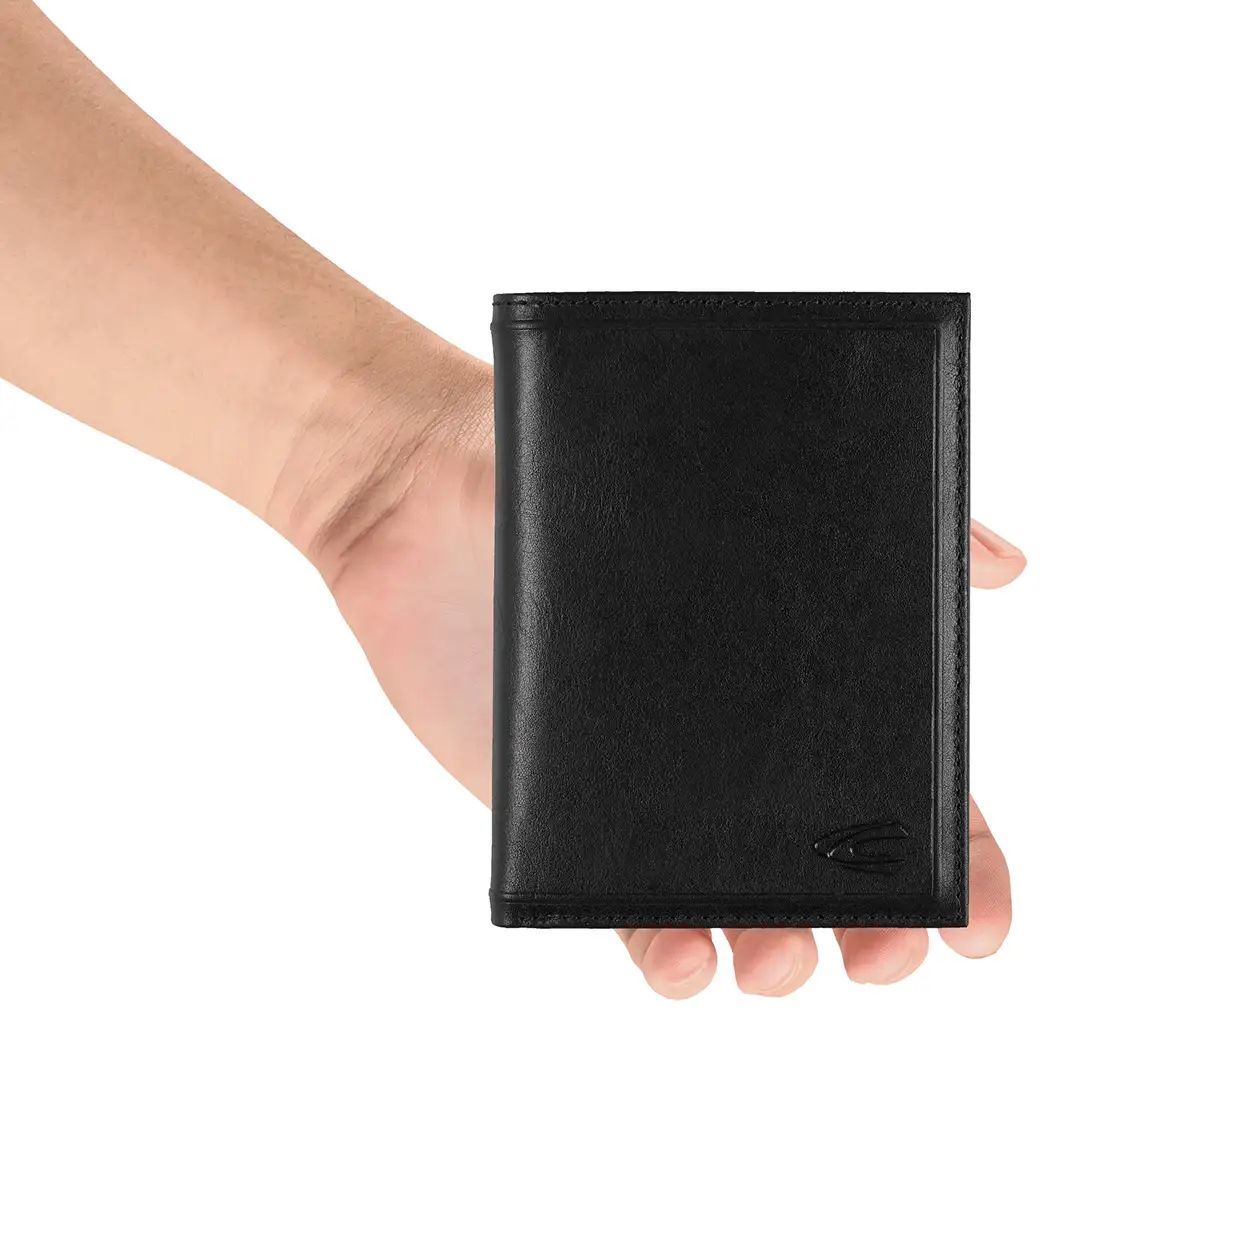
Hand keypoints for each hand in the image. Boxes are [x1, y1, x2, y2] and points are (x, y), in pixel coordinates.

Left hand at [316, 359, 1026, 997]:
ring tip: (781, 958)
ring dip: (780, 958)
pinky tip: (683, 961)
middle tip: (886, 954)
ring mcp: (660, 799)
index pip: (909, 795)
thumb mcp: (753, 482)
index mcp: (798, 692)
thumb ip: (889, 518)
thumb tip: (1010, 565)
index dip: (963, 869)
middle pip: (839, 876)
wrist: (424, 486)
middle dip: (879, 933)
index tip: (983, 927)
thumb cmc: (591, 470)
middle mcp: (743, 758)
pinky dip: (666, 955)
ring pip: (742, 914)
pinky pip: (627, 914)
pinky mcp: (573, 824)